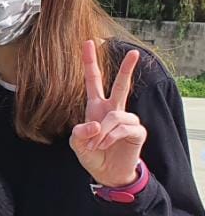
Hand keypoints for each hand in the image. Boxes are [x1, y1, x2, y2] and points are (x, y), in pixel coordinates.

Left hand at [71, 41, 145, 186]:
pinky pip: (123, 128)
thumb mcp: (77, 144)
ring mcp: (127, 119)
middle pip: (121, 85)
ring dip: (102, 132)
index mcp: (96, 107)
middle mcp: (113, 109)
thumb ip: (80, 133)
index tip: (89, 42)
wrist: (107, 173)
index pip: (94, 80)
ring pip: (115, 116)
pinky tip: (105, 145)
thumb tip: (95, 124)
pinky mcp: (137, 131)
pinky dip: (110, 138)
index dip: (90, 62)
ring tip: (96, 144)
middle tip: (134, 53)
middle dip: (127, 69)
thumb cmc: (92, 154)